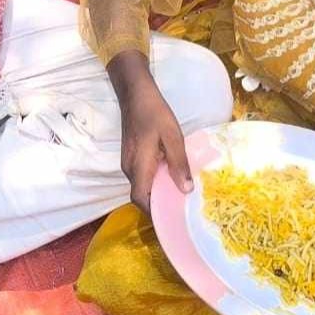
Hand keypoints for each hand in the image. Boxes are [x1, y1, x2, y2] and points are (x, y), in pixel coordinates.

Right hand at [119, 75, 191, 212]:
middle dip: (158, 205)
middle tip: (181, 209)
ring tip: (179, 193)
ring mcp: (128, 161)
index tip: (170, 220)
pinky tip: (170, 175)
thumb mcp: (172, 136)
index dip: (153, 213)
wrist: (135, 93)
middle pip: (141, 195)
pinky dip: (154, 181)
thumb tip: (186, 190)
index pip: (140, 198)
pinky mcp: (131, 155)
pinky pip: (142, 175)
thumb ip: (179, 163)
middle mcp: (129, 168)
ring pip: (142, 185)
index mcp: (138, 165)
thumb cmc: (154, 113)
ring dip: (157, 192)